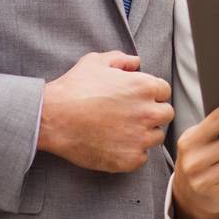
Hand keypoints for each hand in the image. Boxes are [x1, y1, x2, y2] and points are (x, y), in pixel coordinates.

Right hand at [37, 51, 172, 171]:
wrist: (52, 119)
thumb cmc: (73, 89)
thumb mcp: (96, 62)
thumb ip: (121, 59)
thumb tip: (135, 62)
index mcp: (145, 86)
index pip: (164, 92)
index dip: (151, 95)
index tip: (138, 100)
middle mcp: (148, 112)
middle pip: (166, 114)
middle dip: (152, 114)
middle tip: (132, 116)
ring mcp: (141, 137)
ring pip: (155, 137)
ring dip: (144, 134)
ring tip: (121, 132)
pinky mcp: (130, 159)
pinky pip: (142, 158)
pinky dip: (131, 154)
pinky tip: (115, 146)